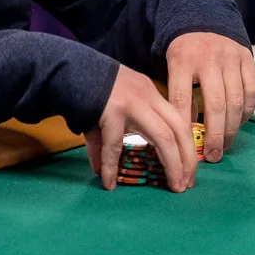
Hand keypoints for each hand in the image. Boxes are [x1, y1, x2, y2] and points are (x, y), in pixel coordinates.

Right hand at [85, 64, 197, 191]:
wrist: (65, 67)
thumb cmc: (88, 88)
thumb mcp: (109, 108)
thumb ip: (109, 138)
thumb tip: (102, 170)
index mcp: (149, 93)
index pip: (179, 120)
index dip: (188, 147)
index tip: (189, 169)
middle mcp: (146, 96)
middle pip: (180, 129)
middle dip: (188, 159)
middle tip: (186, 185)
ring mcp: (131, 103)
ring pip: (164, 137)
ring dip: (172, 165)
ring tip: (174, 187)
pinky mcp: (111, 111)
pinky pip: (115, 146)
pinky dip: (111, 166)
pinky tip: (108, 182)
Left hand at [166, 32, 254, 162]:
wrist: (202, 17)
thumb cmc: (183, 51)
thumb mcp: (170, 65)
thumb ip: (176, 93)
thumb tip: (185, 129)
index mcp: (182, 60)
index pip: (182, 97)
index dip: (186, 125)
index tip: (187, 146)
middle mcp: (208, 59)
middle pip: (215, 104)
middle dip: (215, 134)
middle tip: (212, 156)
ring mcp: (230, 58)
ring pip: (235, 101)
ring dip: (232, 129)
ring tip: (225, 145)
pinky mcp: (248, 59)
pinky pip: (251, 92)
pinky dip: (247, 112)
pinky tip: (239, 124)